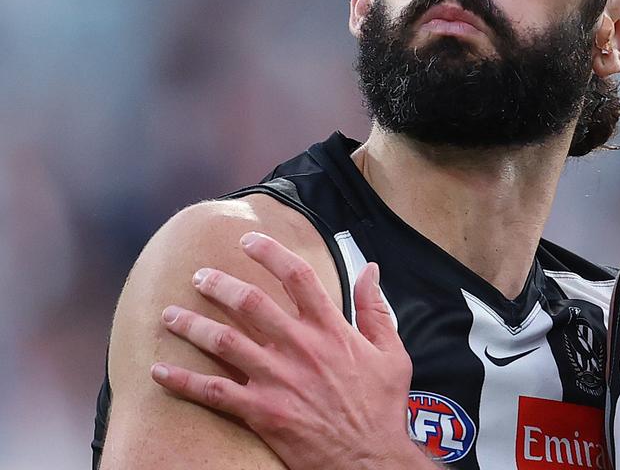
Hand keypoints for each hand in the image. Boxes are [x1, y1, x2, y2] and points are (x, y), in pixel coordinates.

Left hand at [150, 232, 429, 468]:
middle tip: (200, 276)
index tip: (249, 240)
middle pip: (250, 302)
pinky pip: (213, 393)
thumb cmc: (383, 407)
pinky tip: (159, 370)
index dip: (270, 252)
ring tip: (169, 315)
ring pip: (224, 342)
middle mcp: (301, 348)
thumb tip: (370, 269)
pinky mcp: (261, 412)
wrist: (370, 459)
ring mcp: (278, 380)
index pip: (297, 277)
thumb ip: (376, 308)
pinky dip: (183, 381)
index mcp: (332, 330)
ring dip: (191, 325)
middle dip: (218, 283)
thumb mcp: (391, 352)